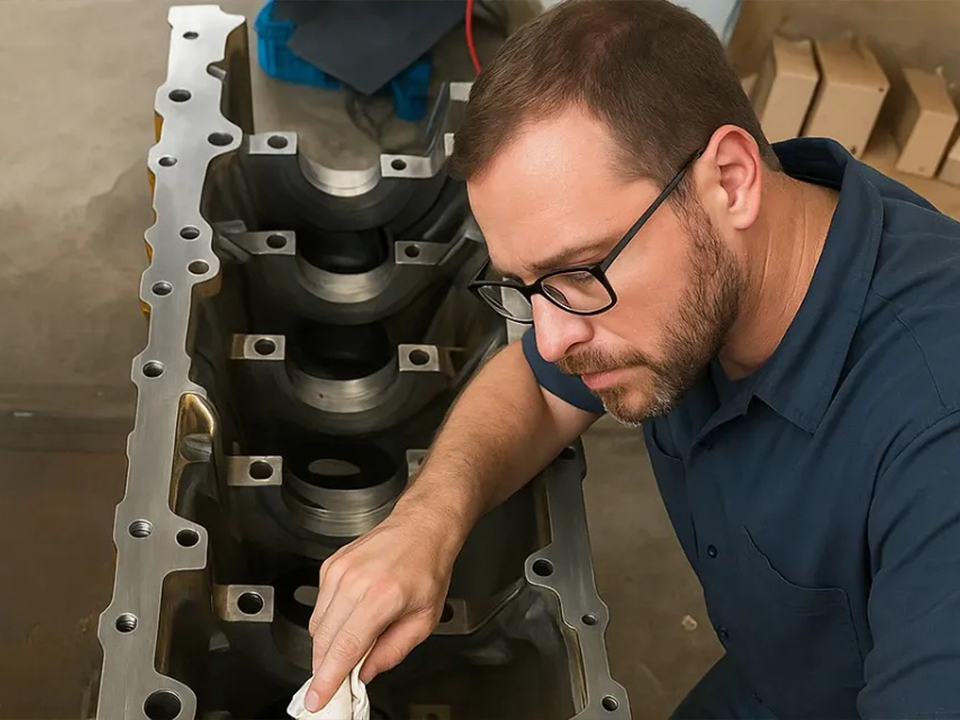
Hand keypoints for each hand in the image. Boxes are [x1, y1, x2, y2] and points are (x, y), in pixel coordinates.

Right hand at [304, 505, 463, 711]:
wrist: (422, 526)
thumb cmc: (428, 567)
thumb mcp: (424, 619)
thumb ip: (393, 651)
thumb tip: (365, 671)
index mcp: (382, 597)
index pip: (345, 648)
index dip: (328, 679)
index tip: (317, 699)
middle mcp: (355, 581)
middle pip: (323, 639)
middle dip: (325, 667)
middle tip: (335, 683)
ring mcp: (339, 571)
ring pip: (317, 624)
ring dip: (326, 645)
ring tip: (350, 646)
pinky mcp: (330, 565)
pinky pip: (319, 605)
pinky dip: (328, 621)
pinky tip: (350, 618)